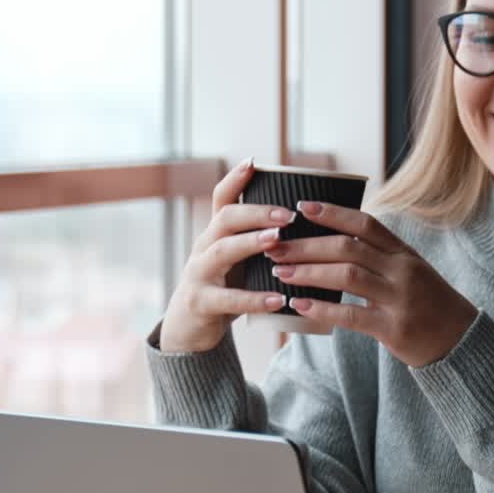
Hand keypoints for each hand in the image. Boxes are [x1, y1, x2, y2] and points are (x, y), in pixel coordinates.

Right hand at [159, 158, 293, 352]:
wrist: (188, 329)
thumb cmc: (223, 289)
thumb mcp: (236, 261)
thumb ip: (258, 242)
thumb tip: (304, 221)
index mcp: (215, 235)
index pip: (221, 199)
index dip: (235, 179)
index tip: (254, 163)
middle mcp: (203, 248)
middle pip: (224, 220)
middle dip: (256, 213)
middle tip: (287, 214)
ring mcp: (198, 275)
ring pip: (221, 252)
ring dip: (251, 243)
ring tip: (278, 241)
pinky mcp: (200, 303)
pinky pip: (227, 299)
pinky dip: (254, 299)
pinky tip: (279, 299)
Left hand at [268, 200, 477, 366]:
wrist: (461, 342)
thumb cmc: (427, 304)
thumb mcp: (410, 271)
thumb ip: (380, 257)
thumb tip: (333, 243)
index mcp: (404, 253)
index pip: (365, 224)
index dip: (332, 213)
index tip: (301, 207)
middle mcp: (402, 270)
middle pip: (349, 247)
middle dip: (307, 245)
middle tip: (275, 245)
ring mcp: (399, 299)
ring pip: (348, 276)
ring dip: (309, 272)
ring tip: (280, 272)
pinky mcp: (393, 328)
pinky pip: (351, 314)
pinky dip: (322, 308)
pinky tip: (299, 304)